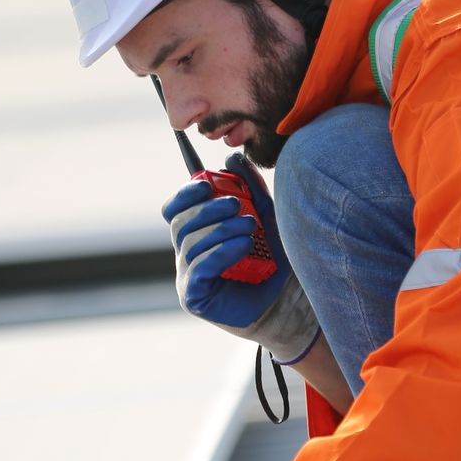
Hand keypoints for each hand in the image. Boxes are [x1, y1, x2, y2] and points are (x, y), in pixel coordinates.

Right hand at [163, 153, 318, 360]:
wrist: (286, 302)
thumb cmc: (272, 260)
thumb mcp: (265, 216)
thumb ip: (250, 188)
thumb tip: (231, 158)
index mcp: (196, 233)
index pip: (174, 209)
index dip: (185, 194)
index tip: (207, 185)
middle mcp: (187, 254)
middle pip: (180, 223)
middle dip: (208, 210)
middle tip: (237, 205)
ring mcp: (188, 277)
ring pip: (191, 244)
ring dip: (222, 230)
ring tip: (251, 228)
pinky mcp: (194, 297)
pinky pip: (199, 268)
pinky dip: (221, 252)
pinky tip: (244, 246)